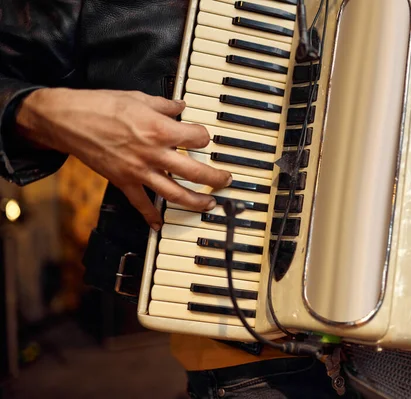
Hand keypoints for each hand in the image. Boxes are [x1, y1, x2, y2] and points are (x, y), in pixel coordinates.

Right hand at [15, 88, 230, 229]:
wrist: (68, 120)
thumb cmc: (102, 105)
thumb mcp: (139, 97)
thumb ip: (165, 105)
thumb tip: (181, 106)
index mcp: (160, 129)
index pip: (198, 139)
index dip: (205, 137)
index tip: (204, 138)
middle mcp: (154, 153)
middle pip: (195, 172)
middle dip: (215, 179)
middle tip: (227, 180)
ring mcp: (139, 171)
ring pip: (175, 193)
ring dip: (196, 202)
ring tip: (209, 204)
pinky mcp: (124, 182)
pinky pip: (141, 204)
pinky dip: (151, 217)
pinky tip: (160, 225)